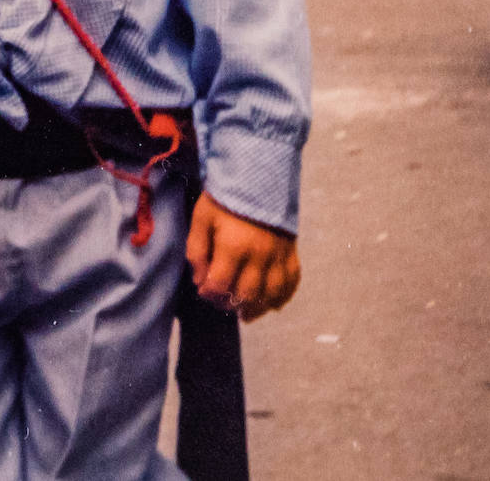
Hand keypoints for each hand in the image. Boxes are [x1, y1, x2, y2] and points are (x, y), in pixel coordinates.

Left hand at [186, 193, 300, 321]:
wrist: (257, 176)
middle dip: (230, 304)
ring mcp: (279, 255)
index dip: (209, 293)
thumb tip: (200, 281)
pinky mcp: (291, 252)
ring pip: (272, 295)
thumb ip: (197, 251)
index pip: (220, 285)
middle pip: (247, 295)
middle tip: (221, 301)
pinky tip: (271, 303)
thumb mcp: (201, 219)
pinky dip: (282, 297)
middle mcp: (260, 255)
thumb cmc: (224, 198)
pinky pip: (292, 283)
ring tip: (245, 312)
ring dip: (257, 308)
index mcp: (234, 246)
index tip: (203, 289)